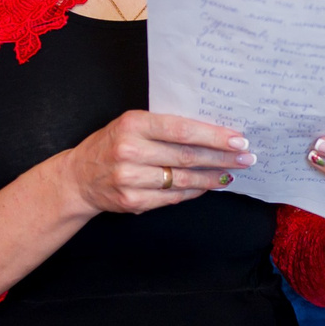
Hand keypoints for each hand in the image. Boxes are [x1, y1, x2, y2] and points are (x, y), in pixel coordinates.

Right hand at [60, 111, 248, 215]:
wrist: (78, 177)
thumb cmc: (112, 144)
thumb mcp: (132, 125)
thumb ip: (165, 126)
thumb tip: (212, 132)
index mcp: (133, 125)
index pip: (182, 130)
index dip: (214, 136)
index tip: (239, 140)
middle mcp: (130, 151)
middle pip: (187, 156)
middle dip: (222, 157)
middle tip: (246, 158)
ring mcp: (130, 179)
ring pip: (183, 180)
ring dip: (212, 178)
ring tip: (231, 173)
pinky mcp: (132, 201)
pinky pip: (173, 197)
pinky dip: (194, 192)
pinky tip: (208, 186)